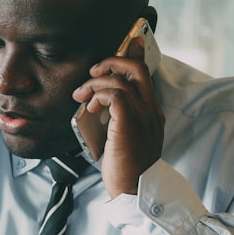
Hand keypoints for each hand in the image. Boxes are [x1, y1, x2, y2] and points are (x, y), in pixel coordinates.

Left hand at [71, 36, 164, 197]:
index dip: (136, 55)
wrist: (135, 191)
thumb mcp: (123, 139)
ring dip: (96, 82)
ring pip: (121, 79)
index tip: (130, 43)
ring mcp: (142, 116)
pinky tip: (89, 108)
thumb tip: (97, 108)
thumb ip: (117, 120)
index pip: (146, 75)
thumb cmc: (125, 170)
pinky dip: (98, 95)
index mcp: (151, 113)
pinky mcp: (129, 122)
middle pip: (137, 68)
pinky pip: (114, 94)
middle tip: (93, 72)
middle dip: (112, 62)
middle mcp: (150, 111)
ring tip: (81, 96)